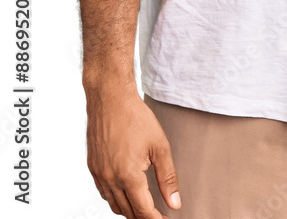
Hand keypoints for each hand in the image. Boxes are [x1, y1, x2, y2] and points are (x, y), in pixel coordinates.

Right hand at [85, 84, 181, 218]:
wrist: (110, 98)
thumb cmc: (134, 117)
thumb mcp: (160, 146)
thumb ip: (168, 178)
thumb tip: (174, 202)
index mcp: (128, 176)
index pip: (143, 211)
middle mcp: (110, 179)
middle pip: (128, 212)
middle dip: (143, 216)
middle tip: (158, 215)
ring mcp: (99, 174)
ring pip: (114, 205)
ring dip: (129, 210)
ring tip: (144, 207)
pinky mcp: (93, 167)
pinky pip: (104, 193)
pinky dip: (116, 198)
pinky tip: (126, 192)